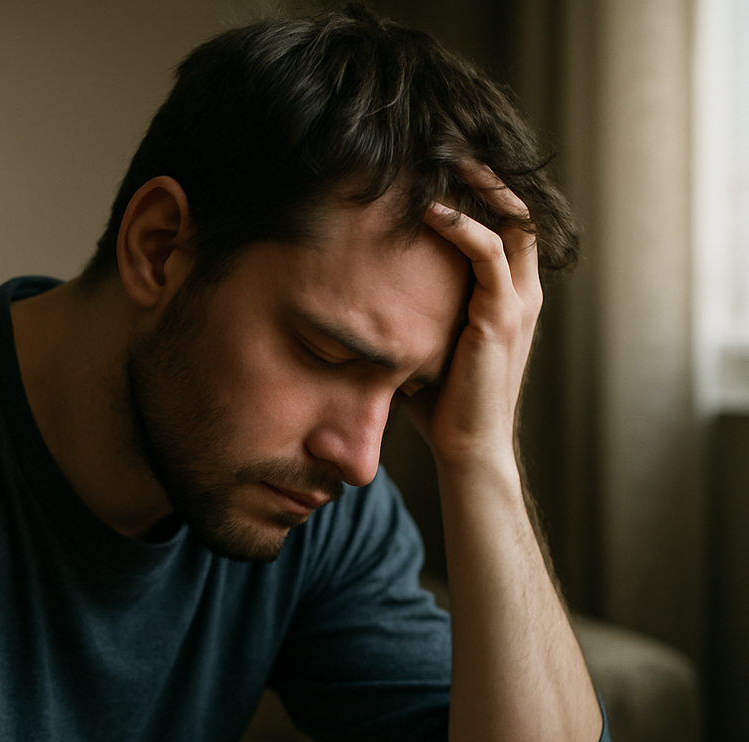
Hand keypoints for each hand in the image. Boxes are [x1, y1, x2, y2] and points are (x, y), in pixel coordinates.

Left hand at [406, 161, 541, 474]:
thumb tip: (365, 294)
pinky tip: (427, 208)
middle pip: (518, 208)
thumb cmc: (442, 405)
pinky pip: (488, 253)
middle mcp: (524, 292)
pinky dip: (460, 224)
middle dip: (485, 171)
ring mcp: (518, 302)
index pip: (508, 224)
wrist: (468, 450)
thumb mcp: (429, 346)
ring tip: (438, 156)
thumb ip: (416, 315)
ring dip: (476, 183)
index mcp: (512, 297)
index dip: (483, 189)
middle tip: (443, 143)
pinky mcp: (503, 317)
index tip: (443, 162)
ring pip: (511, 219)